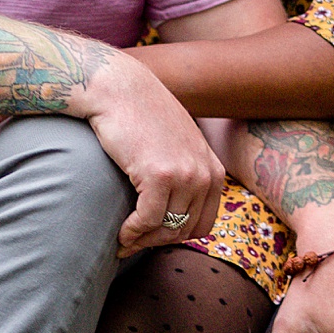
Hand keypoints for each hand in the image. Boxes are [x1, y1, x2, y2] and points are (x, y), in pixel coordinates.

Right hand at [72, 49, 224, 255]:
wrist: (119, 89)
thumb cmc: (142, 118)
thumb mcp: (178, 147)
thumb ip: (186, 174)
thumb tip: (176, 217)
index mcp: (214, 170)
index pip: (204, 225)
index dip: (176, 237)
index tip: (152, 238)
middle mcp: (205, 174)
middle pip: (184, 230)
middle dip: (156, 241)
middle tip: (132, 243)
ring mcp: (185, 175)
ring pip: (166, 229)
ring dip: (142, 240)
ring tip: (124, 241)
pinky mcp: (160, 175)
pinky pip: (147, 220)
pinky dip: (132, 232)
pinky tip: (120, 233)